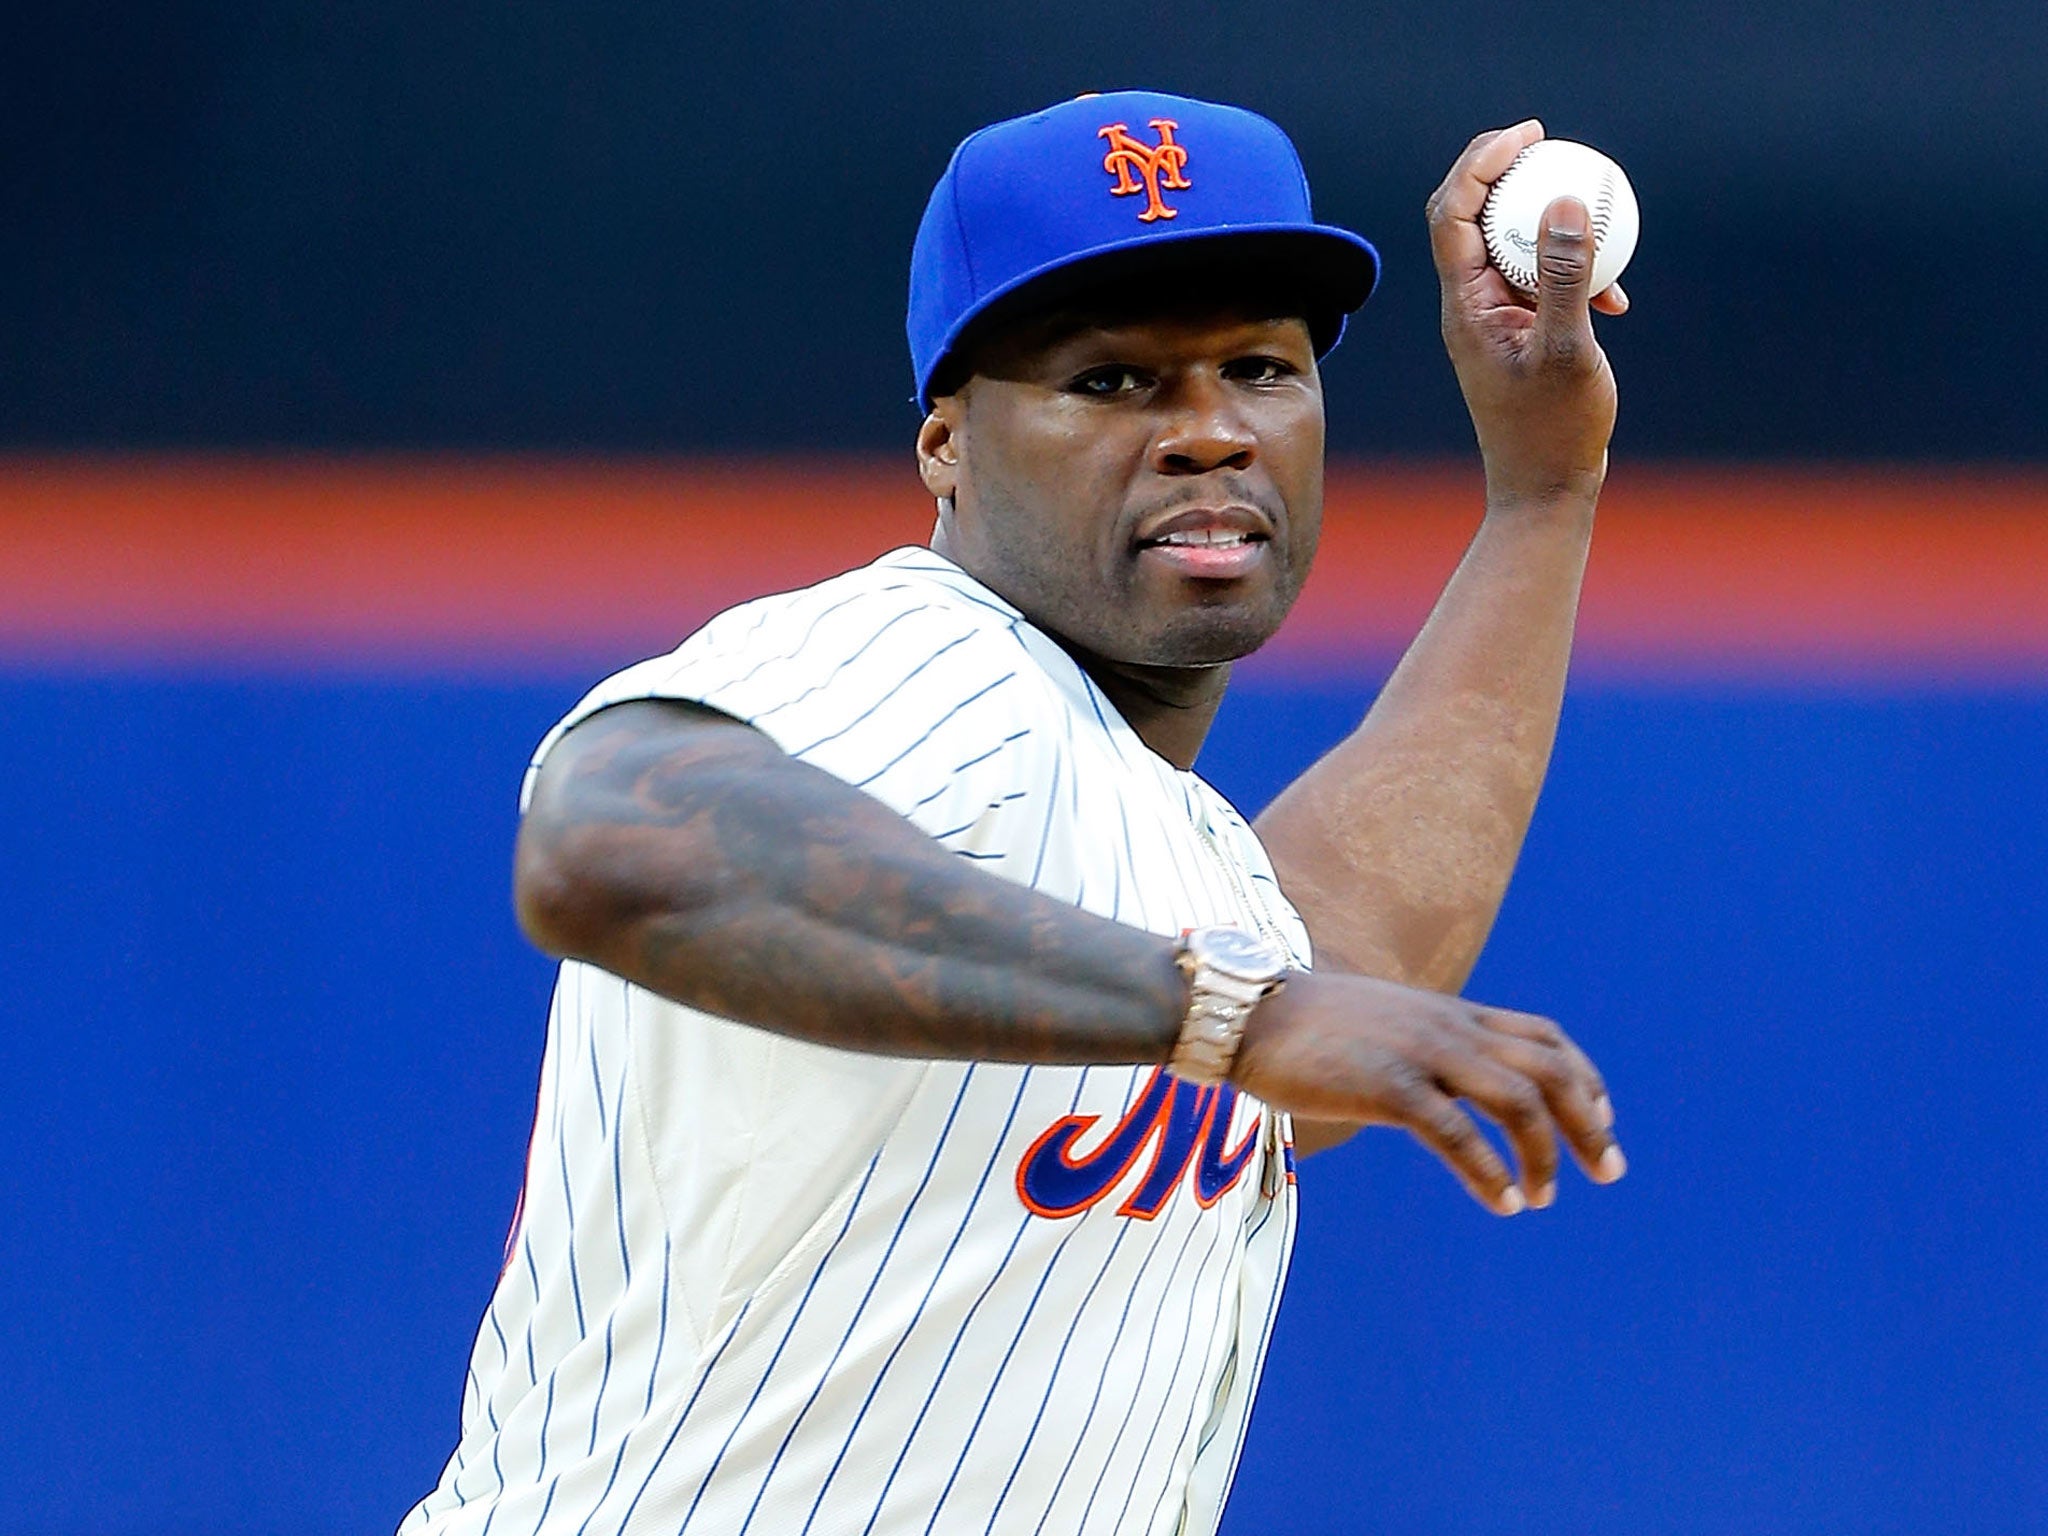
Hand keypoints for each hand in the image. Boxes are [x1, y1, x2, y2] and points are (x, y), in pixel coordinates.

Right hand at [1231, 969, 1624, 1214]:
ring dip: (1544, 1153)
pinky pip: (1458, 1133)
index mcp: (1448, 1014)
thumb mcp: (1380, 1024)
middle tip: (1609, 1170)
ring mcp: (1421, 1054)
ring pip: (1518, 1100)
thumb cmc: (1302, 1026)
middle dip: (1589, 1122)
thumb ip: (1417, 1046)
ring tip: (1544, 1197)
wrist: (1246, 1013)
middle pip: (1548, 1069)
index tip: (1602, 1117)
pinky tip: (1504, 1202)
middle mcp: (1448, 1028)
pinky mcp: (1388, 1085)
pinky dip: (1490, 1172)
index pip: (1542, 1035)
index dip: (1583, 1077)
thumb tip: (1435, 1085)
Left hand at [1427, 121, 1623, 505]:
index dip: (1481, 162)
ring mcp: (1492, 321)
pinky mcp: (1519, 336)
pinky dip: (1571, 275)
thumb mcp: (1567, 348)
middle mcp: (1468, 306)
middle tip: (1548, 144)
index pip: (1452, 212)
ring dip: (1546, 224)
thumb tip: (1562, 201)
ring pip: (1508, 248)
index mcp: (1464, 304)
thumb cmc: (1552, 430)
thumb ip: (1563, 277)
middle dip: (1503, 173)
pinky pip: (1538, 284)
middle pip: (1470, 217)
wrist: (1544, 490)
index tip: (1529, 136)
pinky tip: (1615, 295)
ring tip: (1593, 209)